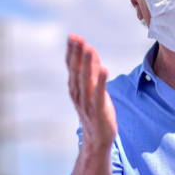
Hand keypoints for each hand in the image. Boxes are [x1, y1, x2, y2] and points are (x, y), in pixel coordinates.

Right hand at [66, 34, 116, 149]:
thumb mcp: (91, 88)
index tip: (73, 36)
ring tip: (88, 48)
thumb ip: (91, 70)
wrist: (96, 138)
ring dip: (86, 64)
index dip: (72, 51)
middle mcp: (77, 93)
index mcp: (74, 87)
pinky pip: (99, 93)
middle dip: (76, 53)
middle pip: (76, 70)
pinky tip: (104, 69)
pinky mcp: (98, 110)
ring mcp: (86, 102)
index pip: (71, 66)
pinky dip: (100, 81)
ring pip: (85, 80)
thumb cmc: (94, 110)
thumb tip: (90, 50)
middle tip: (77, 38)